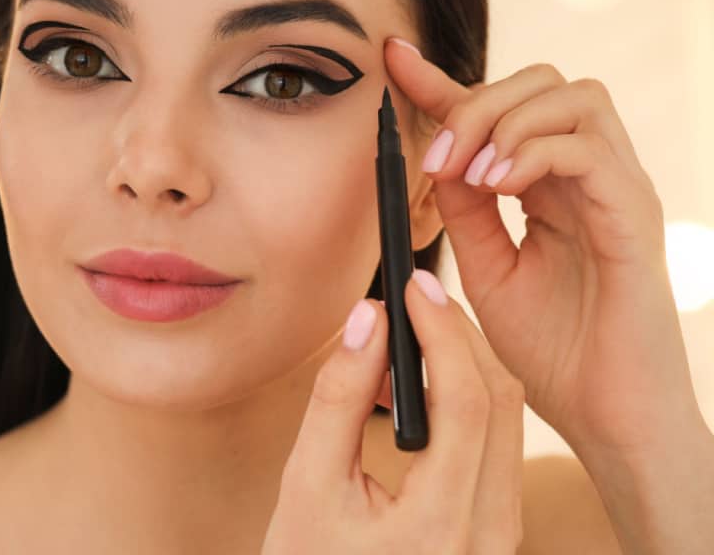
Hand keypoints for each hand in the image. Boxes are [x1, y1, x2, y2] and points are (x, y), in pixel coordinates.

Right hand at [263, 269, 523, 554]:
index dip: (442, 329)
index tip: (411, 285)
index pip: (465, 399)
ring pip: (508, 422)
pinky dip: (468, 401)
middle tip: (415, 292)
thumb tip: (368, 321)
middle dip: (460, 335)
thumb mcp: (306, 484)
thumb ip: (338, 399)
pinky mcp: (495, 531)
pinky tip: (422, 384)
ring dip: (466, 364)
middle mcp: (490, 534)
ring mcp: (500, 537)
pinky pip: (499, 447)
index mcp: (442, 523)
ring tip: (412, 333)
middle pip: (501, 403)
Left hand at [383, 37, 702, 459]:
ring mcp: (618, 191)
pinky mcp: (635, 217)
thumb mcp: (487, 270)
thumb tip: (432, 158)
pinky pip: (589, 149)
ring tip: (469, 175)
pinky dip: (533, 154)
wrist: (605, 418)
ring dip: (506, 121)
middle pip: (543, 81)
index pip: (500, 107)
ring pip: (574, 97)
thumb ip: (465, 212)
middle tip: (436, 158)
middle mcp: (590, 176)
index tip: (390, 58)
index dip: (442, 78)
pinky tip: (496, 188)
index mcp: (552, 186)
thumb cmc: (554, 351)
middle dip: (476, 100)